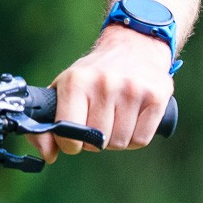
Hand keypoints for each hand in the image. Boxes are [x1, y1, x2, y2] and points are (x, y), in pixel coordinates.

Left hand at [31, 25, 175, 162]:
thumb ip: (46, 124)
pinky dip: (135, 138)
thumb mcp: (63, 89)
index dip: (70, 143)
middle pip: (97, 141)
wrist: (133, 46)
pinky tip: (131, 119)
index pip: (69, 134)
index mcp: (75, 82)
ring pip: (119, 142)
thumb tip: (48, 156)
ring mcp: (132, 89)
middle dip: (94, 140)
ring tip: (114, 118)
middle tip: (96, 123)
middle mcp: (104, 83)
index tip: (73, 137)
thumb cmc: (92, 75)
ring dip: (115, 139)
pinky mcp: (156, 97)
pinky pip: (141, 139)